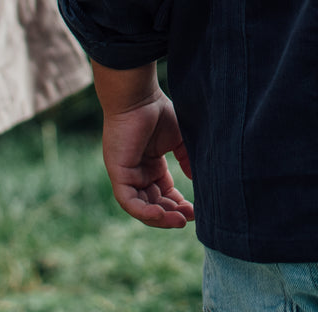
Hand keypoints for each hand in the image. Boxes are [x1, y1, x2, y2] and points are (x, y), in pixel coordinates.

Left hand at [93, 63, 194, 229]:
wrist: (139, 96)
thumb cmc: (158, 111)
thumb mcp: (179, 140)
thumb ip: (188, 160)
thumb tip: (199, 181)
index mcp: (150, 165)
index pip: (163, 193)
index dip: (178, 204)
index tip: (196, 211)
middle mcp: (137, 172)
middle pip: (153, 204)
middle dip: (172, 214)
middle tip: (191, 217)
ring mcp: (126, 174)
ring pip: (141, 207)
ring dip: (160, 218)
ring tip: (180, 221)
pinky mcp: (118, 173)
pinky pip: (128, 201)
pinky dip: (144, 212)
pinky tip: (162, 214)